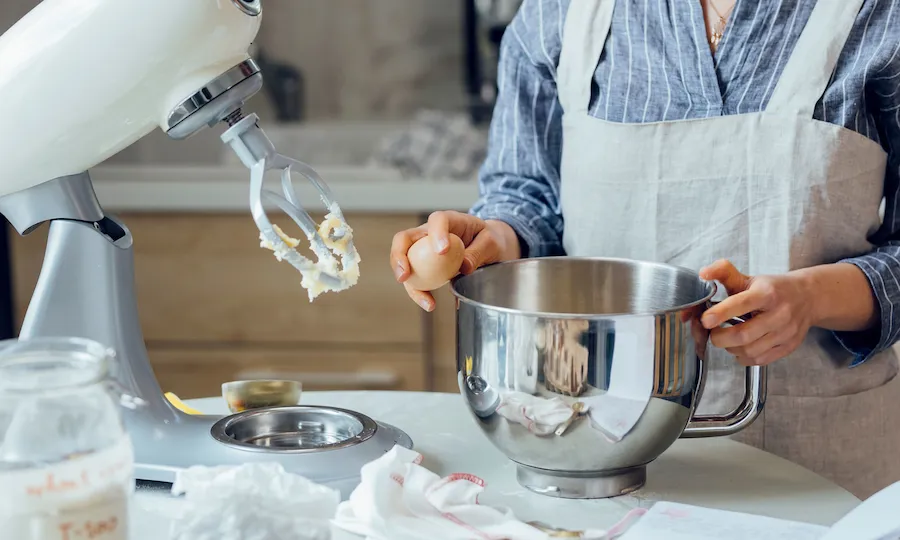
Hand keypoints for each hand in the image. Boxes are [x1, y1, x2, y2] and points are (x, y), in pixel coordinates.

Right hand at [389, 211, 520, 311]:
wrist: (489, 247)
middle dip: (399, 256)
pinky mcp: (424, 266)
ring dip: (408, 282)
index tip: (442, 251)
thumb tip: (464, 267)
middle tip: (405, 275)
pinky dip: (420, 292)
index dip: (436, 233)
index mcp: (449, 220)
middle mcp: (429, 232)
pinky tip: (430, 304)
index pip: (437, 220)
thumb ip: (479, 251)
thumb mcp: (492, 242)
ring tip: (423, 298)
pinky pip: (416, 279)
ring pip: (405, 261)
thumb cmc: (489, 240)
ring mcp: (423, 249)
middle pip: (405, 238)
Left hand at [699, 260, 815, 366]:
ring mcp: (786, 332)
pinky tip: (740, 347)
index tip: (705, 319)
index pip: (742, 303)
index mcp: (767, 293)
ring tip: (727, 339)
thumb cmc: (773, 289)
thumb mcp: (748, 278)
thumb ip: (723, 272)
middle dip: (720, 337)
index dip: (721, 313)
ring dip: (730, 348)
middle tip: (712, 332)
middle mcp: (779, 313)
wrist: (807, 297)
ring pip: (750, 350)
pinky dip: (743, 357)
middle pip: (743, 334)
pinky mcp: (788, 346)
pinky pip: (759, 360)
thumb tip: (703, 273)